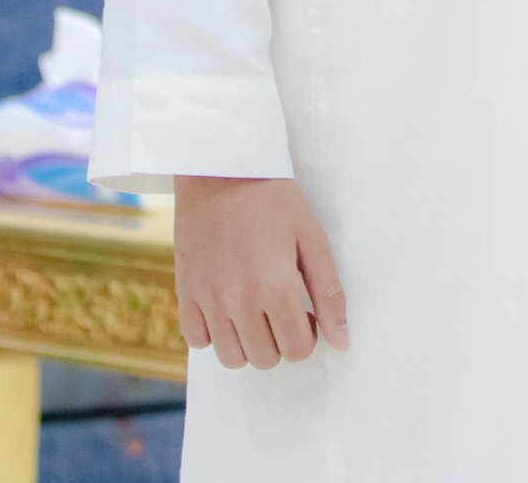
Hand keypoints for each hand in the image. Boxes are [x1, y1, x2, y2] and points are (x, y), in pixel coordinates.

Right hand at [173, 175, 349, 369]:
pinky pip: (198, 341)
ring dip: (248, 341)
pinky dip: (214, 333)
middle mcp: (238, 300)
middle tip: (281, 305)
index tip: (305, 310)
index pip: (297, 350)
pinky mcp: (185, 293)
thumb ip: (329, 294)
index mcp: (275, 286)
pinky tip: (226, 305)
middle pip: (265, 359)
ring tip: (255, 308)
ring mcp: (207, 299)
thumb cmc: (274, 199)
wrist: (222, 169)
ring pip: (232, 358)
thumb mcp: (311, 238)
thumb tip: (343, 343)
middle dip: (280, 339)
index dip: (308, 334)